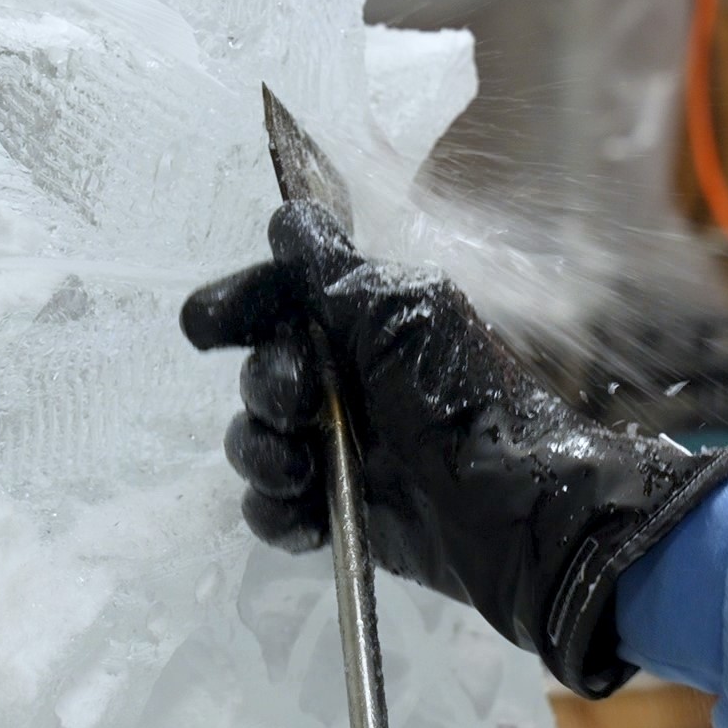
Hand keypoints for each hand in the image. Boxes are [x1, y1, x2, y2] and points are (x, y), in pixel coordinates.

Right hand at [179, 200, 727, 696]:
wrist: (520, 512)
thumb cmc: (467, 399)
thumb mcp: (405, 317)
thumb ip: (335, 273)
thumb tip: (288, 216)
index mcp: (364, 324)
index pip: (278, 300)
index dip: (238, 307)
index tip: (207, 327)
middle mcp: (346, 381)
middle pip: (259, 372)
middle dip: (267, 385)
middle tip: (299, 400)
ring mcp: (340, 449)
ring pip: (254, 441)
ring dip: (262, 450)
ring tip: (303, 466)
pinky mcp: (339, 512)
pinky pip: (271, 509)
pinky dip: (276, 510)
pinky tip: (306, 510)